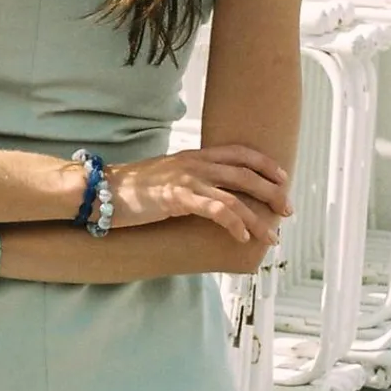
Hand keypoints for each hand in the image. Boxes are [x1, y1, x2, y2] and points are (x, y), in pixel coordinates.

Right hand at [110, 145, 292, 244]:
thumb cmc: (131, 190)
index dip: (265, 164)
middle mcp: (194, 163)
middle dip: (272, 191)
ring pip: (237, 194)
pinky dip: (236, 224)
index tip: (283, 178)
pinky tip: (242, 237)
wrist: (103, 191)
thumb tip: (206, 196)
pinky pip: (217, 209)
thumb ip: (188, 179)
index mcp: (194, 155)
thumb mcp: (166, 177)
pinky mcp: (177, 198)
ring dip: (259, 217)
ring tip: (271, 235)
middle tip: (287, 210)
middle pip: (246, 173)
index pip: (239, 152)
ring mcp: (186, 179)